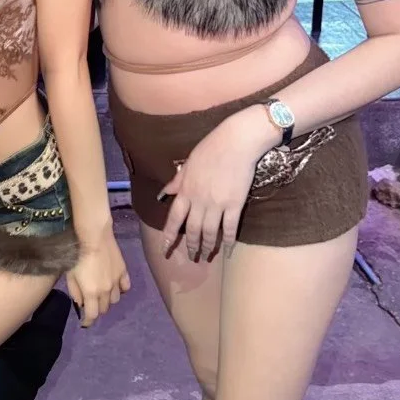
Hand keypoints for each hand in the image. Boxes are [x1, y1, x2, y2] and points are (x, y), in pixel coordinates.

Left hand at [66, 230, 130, 326]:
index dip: (88, 322)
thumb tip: (80, 304)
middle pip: (104, 308)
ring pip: (115, 299)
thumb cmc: (77, 254)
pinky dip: (120, 289)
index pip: (92, 315)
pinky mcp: (123, 272)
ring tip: (101, 293)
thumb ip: (75, 292)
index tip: (84, 323)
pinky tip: (115, 285)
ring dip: (107, 300)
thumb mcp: (70, 274)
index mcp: (91, 293)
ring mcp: (116, 282)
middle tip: (90, 303)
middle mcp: (106, 290)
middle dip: (96, 309)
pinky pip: (125, 287)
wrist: (93, 236)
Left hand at [159, 108, 272, 261]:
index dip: (169, 236)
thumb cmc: (211, 148)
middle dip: (191, 246)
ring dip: (208, 247)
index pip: (173, 219)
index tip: (166, 249)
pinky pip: (230, 228)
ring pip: (210, 232)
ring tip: (207, 257)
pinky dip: (229, 242)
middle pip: (192, 230)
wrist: (236, 142)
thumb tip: (163, 194)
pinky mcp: (235, 204)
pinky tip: (228, 251)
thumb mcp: (188, 164)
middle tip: (192, 258)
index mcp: (185, 190)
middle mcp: (199, 200)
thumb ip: (177, 182)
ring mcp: (217, 204)